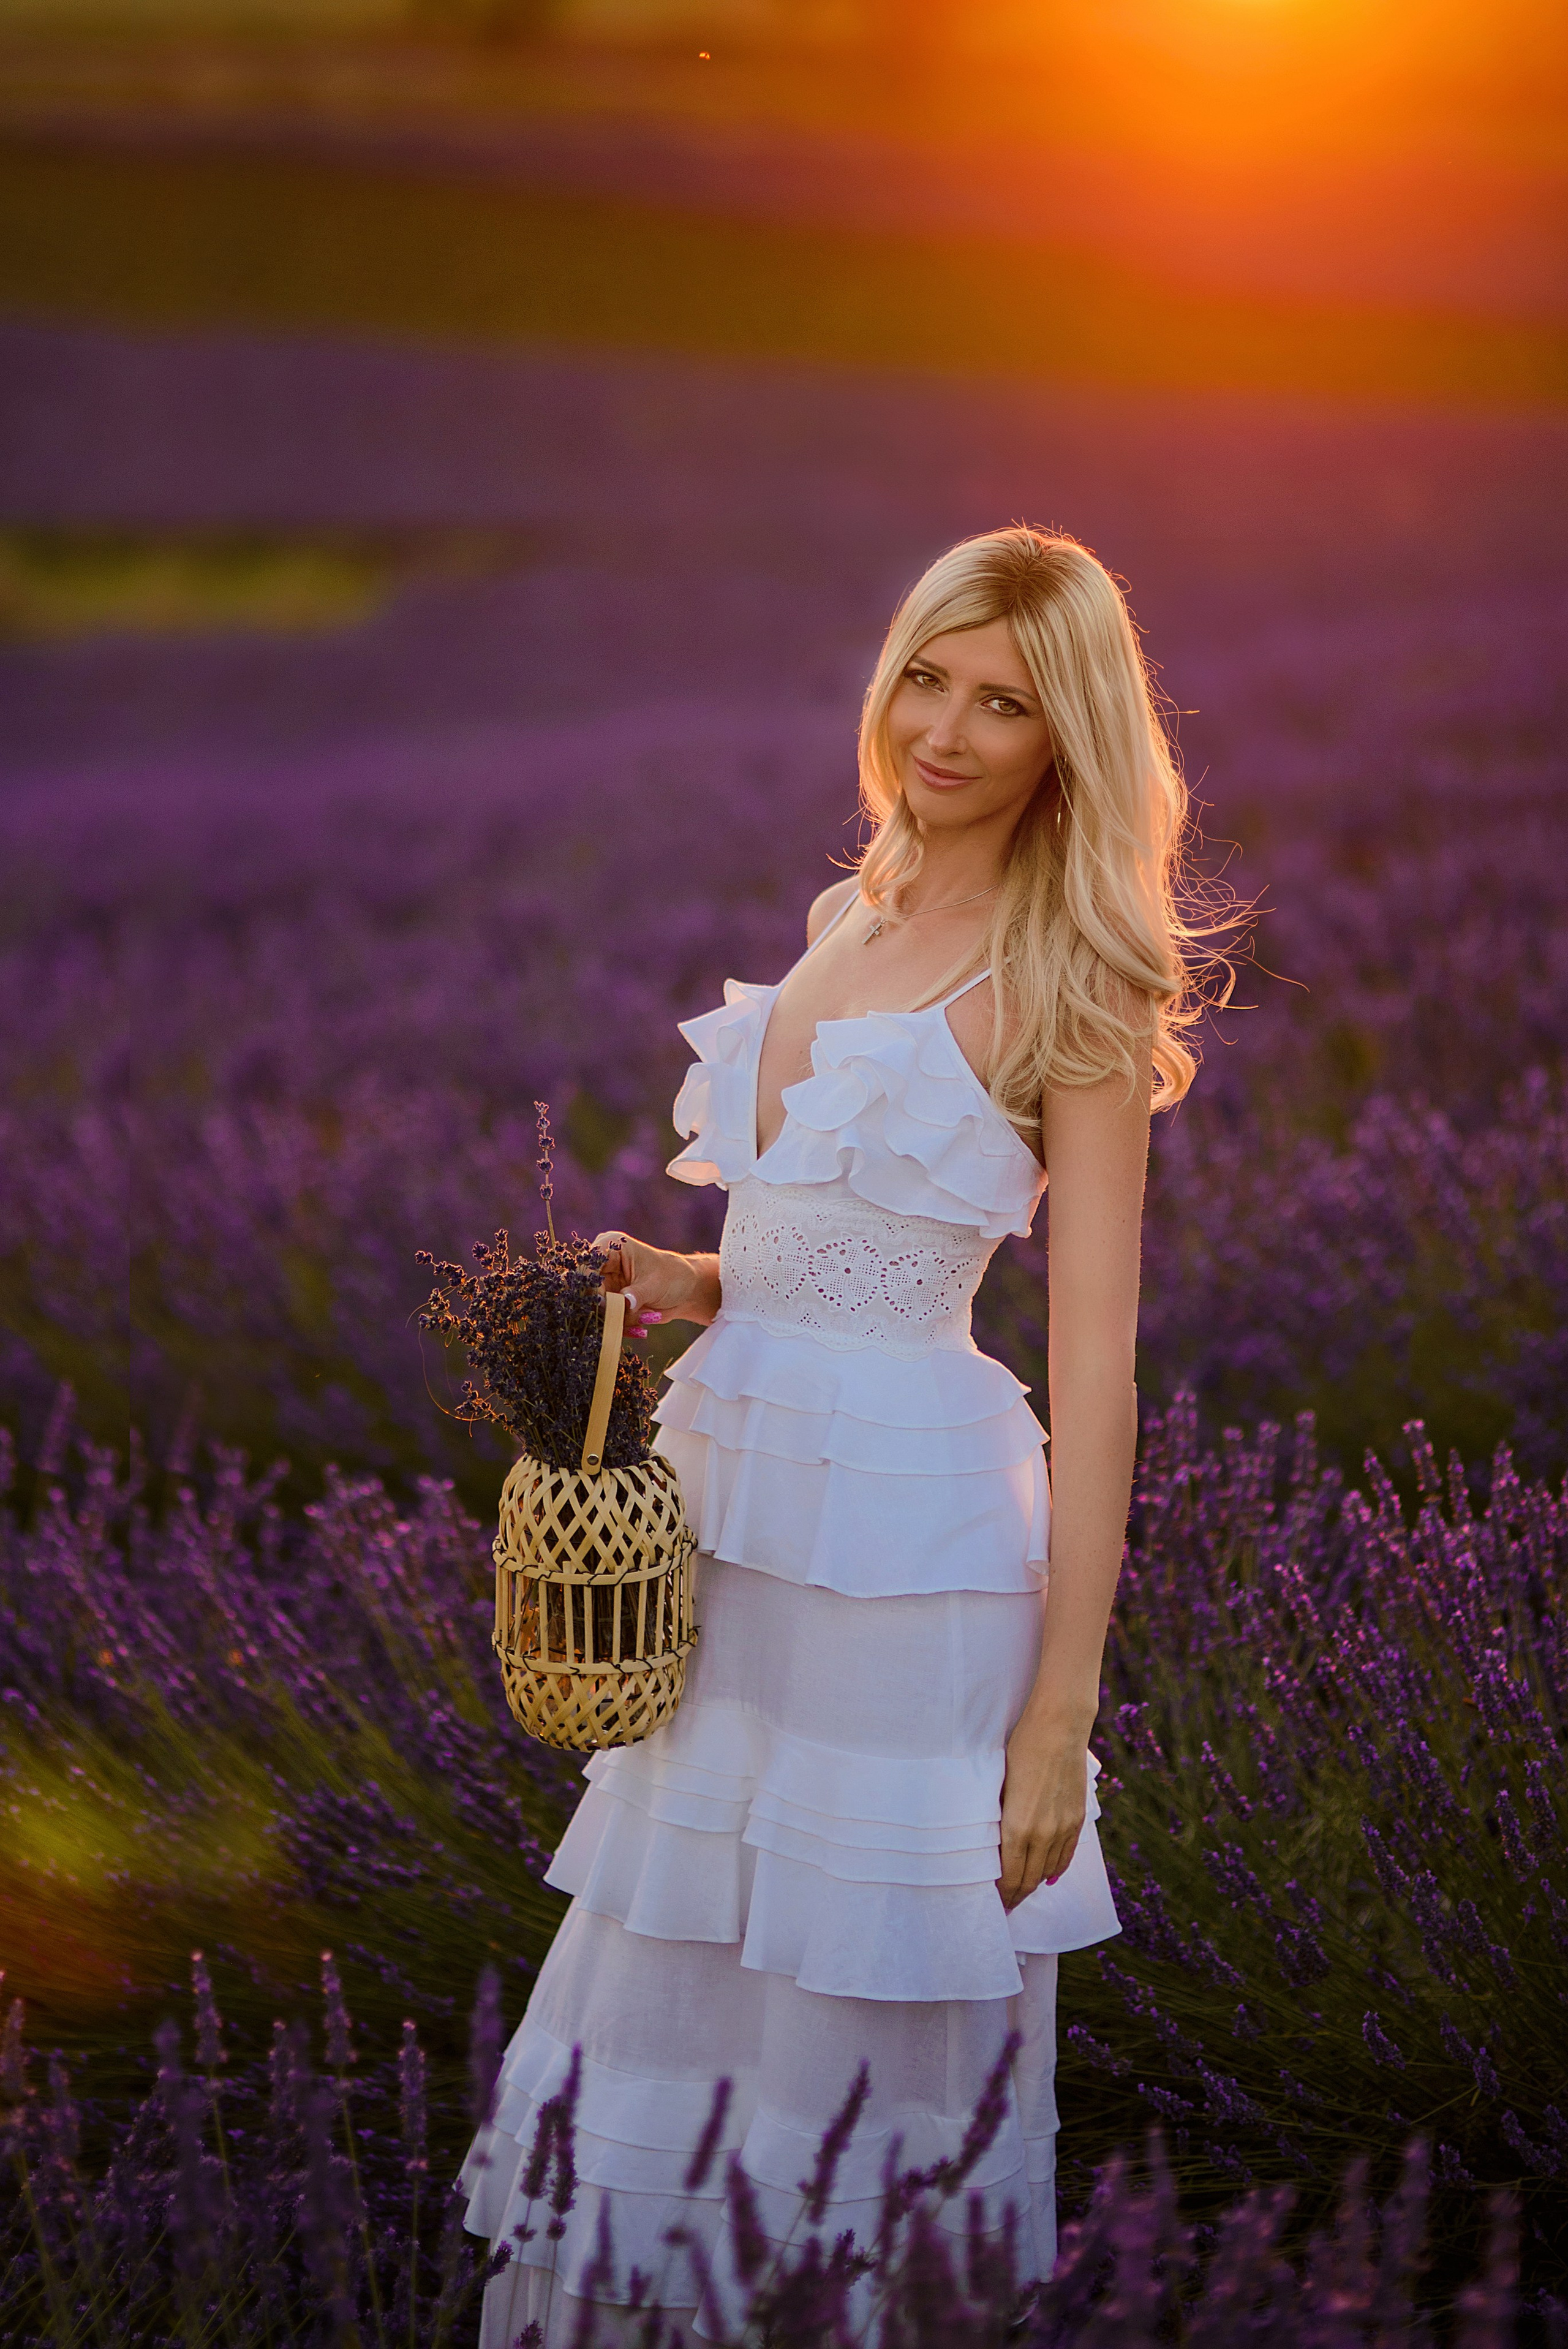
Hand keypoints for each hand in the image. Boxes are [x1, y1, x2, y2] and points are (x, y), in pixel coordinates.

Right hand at [591, 1232, 719, 1329]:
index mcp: (609, 1246)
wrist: (685, 1291)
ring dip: (619, 1320)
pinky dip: (622, 1327)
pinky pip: (606, 1319)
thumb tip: (622, 1304)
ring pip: (596, 1309)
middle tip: (626, 1318)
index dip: (590, 1287)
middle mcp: (601, 1264)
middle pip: (586, 1291)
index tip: (602, 1305)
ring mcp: (603, 1284)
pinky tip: (641, 1330)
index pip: (587, 1267)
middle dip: (607, 1310)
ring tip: (646, 1319)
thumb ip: (635, 1295)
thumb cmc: (673, 1277)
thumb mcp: (654, 1285)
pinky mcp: (609, 1302)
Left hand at [998, 1719, 1087, 1909]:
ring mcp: (1063, 1828)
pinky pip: (1067, 1855)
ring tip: (1023, 1892)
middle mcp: (1042, 1835)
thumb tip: (998, 1845)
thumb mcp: (1000, 1787)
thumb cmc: (1021, 1750)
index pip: (1009, 1876)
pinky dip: (1056, 1869)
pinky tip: (1048, 1876)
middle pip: (1029, 1880)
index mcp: (1017, 1828)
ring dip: (1035, 1883)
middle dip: (1016, 1896)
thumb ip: (1001, 1819)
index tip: (996, 1903)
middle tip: (1007, 1907)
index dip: (1002, 1894)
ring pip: (1048, 1871)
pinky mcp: (1077, 1819)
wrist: (1058, 1729)